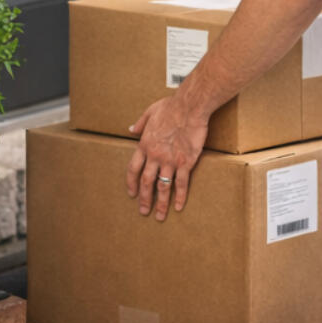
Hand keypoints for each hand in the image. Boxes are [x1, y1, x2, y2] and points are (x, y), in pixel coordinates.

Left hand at [126, 94, 207, 220]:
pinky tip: (178, 206)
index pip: (133, 169)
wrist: (190, 107)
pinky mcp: (186, 162)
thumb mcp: (150, 111)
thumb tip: (131, 129)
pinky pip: (182, 183)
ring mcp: (170, 161)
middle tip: (144, 211)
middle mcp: (155, 156)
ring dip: (161, 203)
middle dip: (144, 199)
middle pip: (146, 182)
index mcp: (145, 145)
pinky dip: (179, 196)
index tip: (132, 194)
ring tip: (160, 216)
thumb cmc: (171, 106)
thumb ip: (140, 123)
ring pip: (163, 187)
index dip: (131, 183)